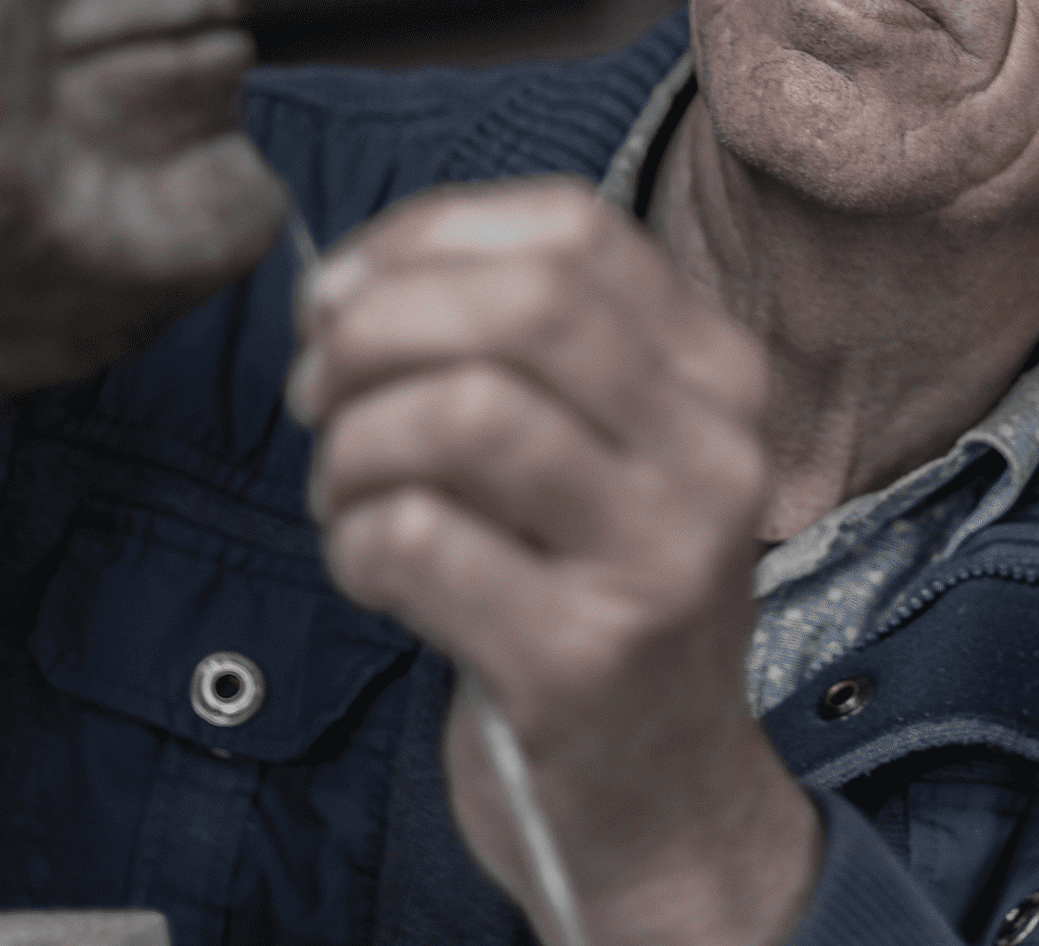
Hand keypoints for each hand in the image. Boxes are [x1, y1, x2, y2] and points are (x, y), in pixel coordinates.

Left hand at [289, 179, 819, 945]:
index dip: (428, 237)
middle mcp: (712, 455)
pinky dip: (355, 543)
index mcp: (718, 380)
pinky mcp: (587, 661)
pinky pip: (419, 540)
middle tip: (320, 392)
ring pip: (463, 412)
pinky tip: (374, 576)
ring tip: (345, 495)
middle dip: (376, 328)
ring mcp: (661, 560)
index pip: (572, 231)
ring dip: (355, 445)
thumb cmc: (593, 605)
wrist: (663, 807)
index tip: (346, 293)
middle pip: (521, 306)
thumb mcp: (605, 458)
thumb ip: (519, 356)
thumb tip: (345, 286)